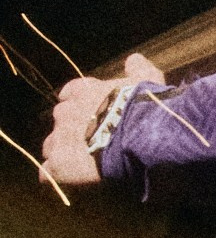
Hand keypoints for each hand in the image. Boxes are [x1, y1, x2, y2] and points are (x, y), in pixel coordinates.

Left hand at [41, 54, 165, 192]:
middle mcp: (66, 112)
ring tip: (79, 163)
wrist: (140, 132)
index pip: (69, 94)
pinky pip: (48, 171)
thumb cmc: (144, 104)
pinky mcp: (60, 163)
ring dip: (61, 152)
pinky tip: (67, 178)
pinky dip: (55, 174)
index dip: (76, 104)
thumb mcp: (147, 78)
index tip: (88, 111)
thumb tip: (134, 59)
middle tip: (90, 140)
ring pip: (51, 145)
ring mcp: (61, 138)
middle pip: (59, 120)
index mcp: (84, 91)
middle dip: (71, 129)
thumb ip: (138, 69)